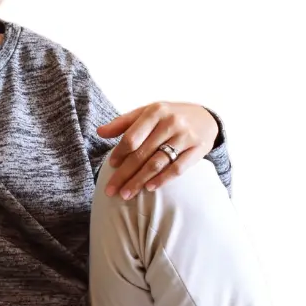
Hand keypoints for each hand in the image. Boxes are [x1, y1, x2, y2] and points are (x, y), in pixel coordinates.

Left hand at [99, 102, 218, 198]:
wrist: (205, 118)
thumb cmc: (169, 116)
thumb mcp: (148, 113)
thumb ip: (124, 123)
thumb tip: (99, 132)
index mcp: (155, 111)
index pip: (132, 137)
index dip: (120, 153)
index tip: (111, 166)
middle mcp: (171, 122)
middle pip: (142, 154)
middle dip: (124, 174)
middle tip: (111, 190)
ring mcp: (185, 136)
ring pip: (157, 163)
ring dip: (139, 181)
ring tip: (126, 194)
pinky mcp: (198, 149)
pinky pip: (177, 168)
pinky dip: (162, 179)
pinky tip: (149, 188)